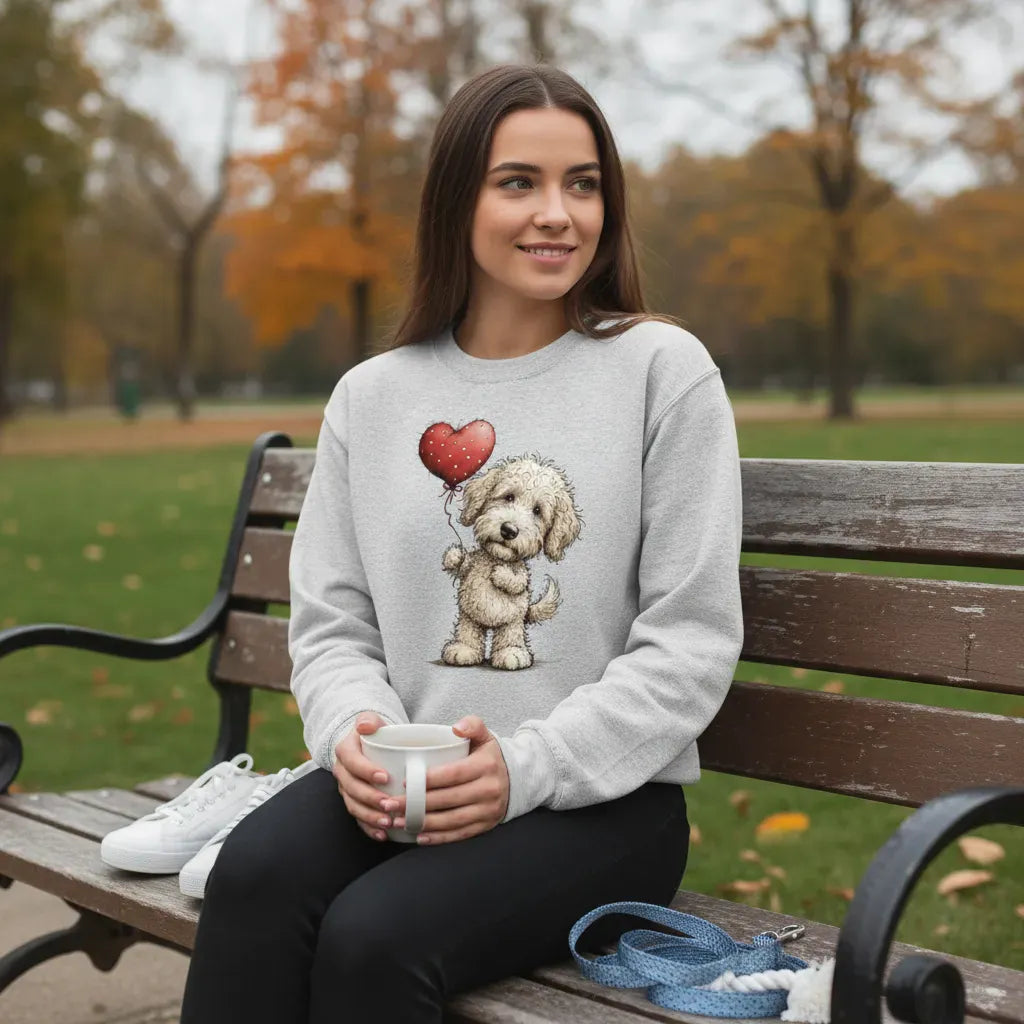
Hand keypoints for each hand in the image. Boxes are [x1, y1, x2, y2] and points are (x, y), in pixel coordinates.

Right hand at [332, 712, 398, 841]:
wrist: (370, 745)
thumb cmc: (376, 733)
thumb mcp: (372, 721)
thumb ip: (369, 720)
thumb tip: (364, 726)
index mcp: (345, 751)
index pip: (352, 762)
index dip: (367, 771)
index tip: (386, 777)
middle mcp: (342, 771)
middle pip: (352, 788)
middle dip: (371, 799)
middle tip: (391, 805)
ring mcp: (346, 789)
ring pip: (354, 806)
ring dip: (370, 817)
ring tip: (389, 822)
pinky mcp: (354, 802)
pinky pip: (358, 819)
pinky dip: (369, 828)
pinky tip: (384, 835)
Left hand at [390, 715, 509, 844]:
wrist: (517, 779)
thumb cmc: (490, 756)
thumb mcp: (486, 736)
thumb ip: (472, 725)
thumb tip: (456, 727)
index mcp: (486, 765)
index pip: (454, 773)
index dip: (429, 779)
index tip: (404, 781)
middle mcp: (489, 789)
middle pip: (449, 799)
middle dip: (417, 803)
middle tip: (392, 804)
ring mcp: (488, 810)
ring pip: (452, 820)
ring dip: (423, 823)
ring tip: (399, 821)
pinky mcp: (485, 826)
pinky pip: (460, 834)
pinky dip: (439, 838)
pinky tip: (419, 837)